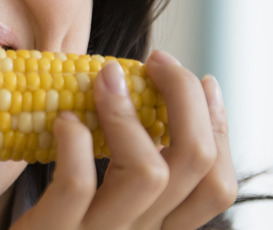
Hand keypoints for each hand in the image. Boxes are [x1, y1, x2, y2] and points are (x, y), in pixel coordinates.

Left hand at [12, 50, 237, 229]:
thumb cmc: (52, 226)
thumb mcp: (103, 207)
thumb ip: (128, 170)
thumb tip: (148, 98)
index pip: (218, 187)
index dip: (220, 128)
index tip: (204, 82)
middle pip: (194, 163)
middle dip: (183, 98)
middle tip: (157, 60)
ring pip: (148, 173)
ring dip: (127, 112)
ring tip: (105, 78)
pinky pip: (76, 186)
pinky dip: (74, 143)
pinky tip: (63, 121)